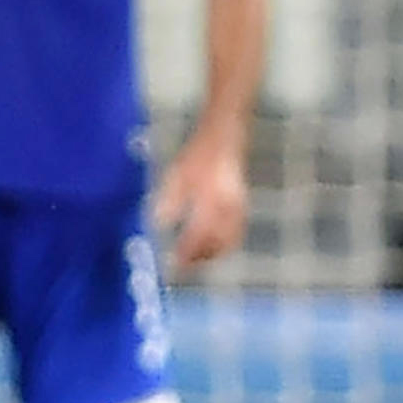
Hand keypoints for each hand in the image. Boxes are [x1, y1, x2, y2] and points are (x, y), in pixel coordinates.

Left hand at [153, 134, 247, 272]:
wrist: (225, 136)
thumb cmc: (198, 154)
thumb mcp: (176, 175)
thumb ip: (169, 201)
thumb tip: (159, 226)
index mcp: (210, 200)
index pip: (197, 236)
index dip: (184, 254)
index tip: (171, 266)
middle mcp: (228, 208)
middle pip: (216, 244)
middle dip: (199, 259)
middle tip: (181, 266)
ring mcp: (239, 208)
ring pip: (229, 242)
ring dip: (212, 254)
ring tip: (193, 260)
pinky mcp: (243, 206)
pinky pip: (236, 233)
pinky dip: (224, 245)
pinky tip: (210, 247)